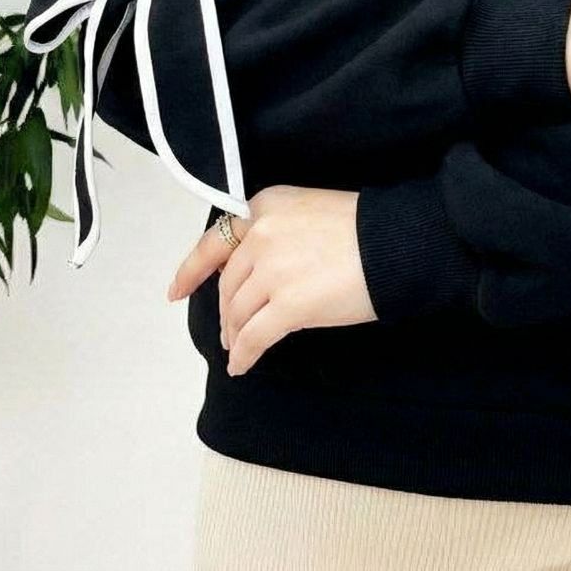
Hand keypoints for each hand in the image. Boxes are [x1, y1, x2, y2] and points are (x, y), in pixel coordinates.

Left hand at [165, 184, 377, 375]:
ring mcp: (271, 272)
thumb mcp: (307, 211)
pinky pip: (254, 337)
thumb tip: (254, 273)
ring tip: (238, 347)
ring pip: (237, 313)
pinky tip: (243, 364)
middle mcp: (260, 236)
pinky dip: (245, 354)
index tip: (176, 290)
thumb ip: (274, 233)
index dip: (191, 270)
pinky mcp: (287, 306)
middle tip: (230, 329)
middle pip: (228, 284)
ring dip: (235, 334)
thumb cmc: (363, 227)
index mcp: (264, 206)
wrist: (395, 244)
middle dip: (226, 310)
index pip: (215, 242)